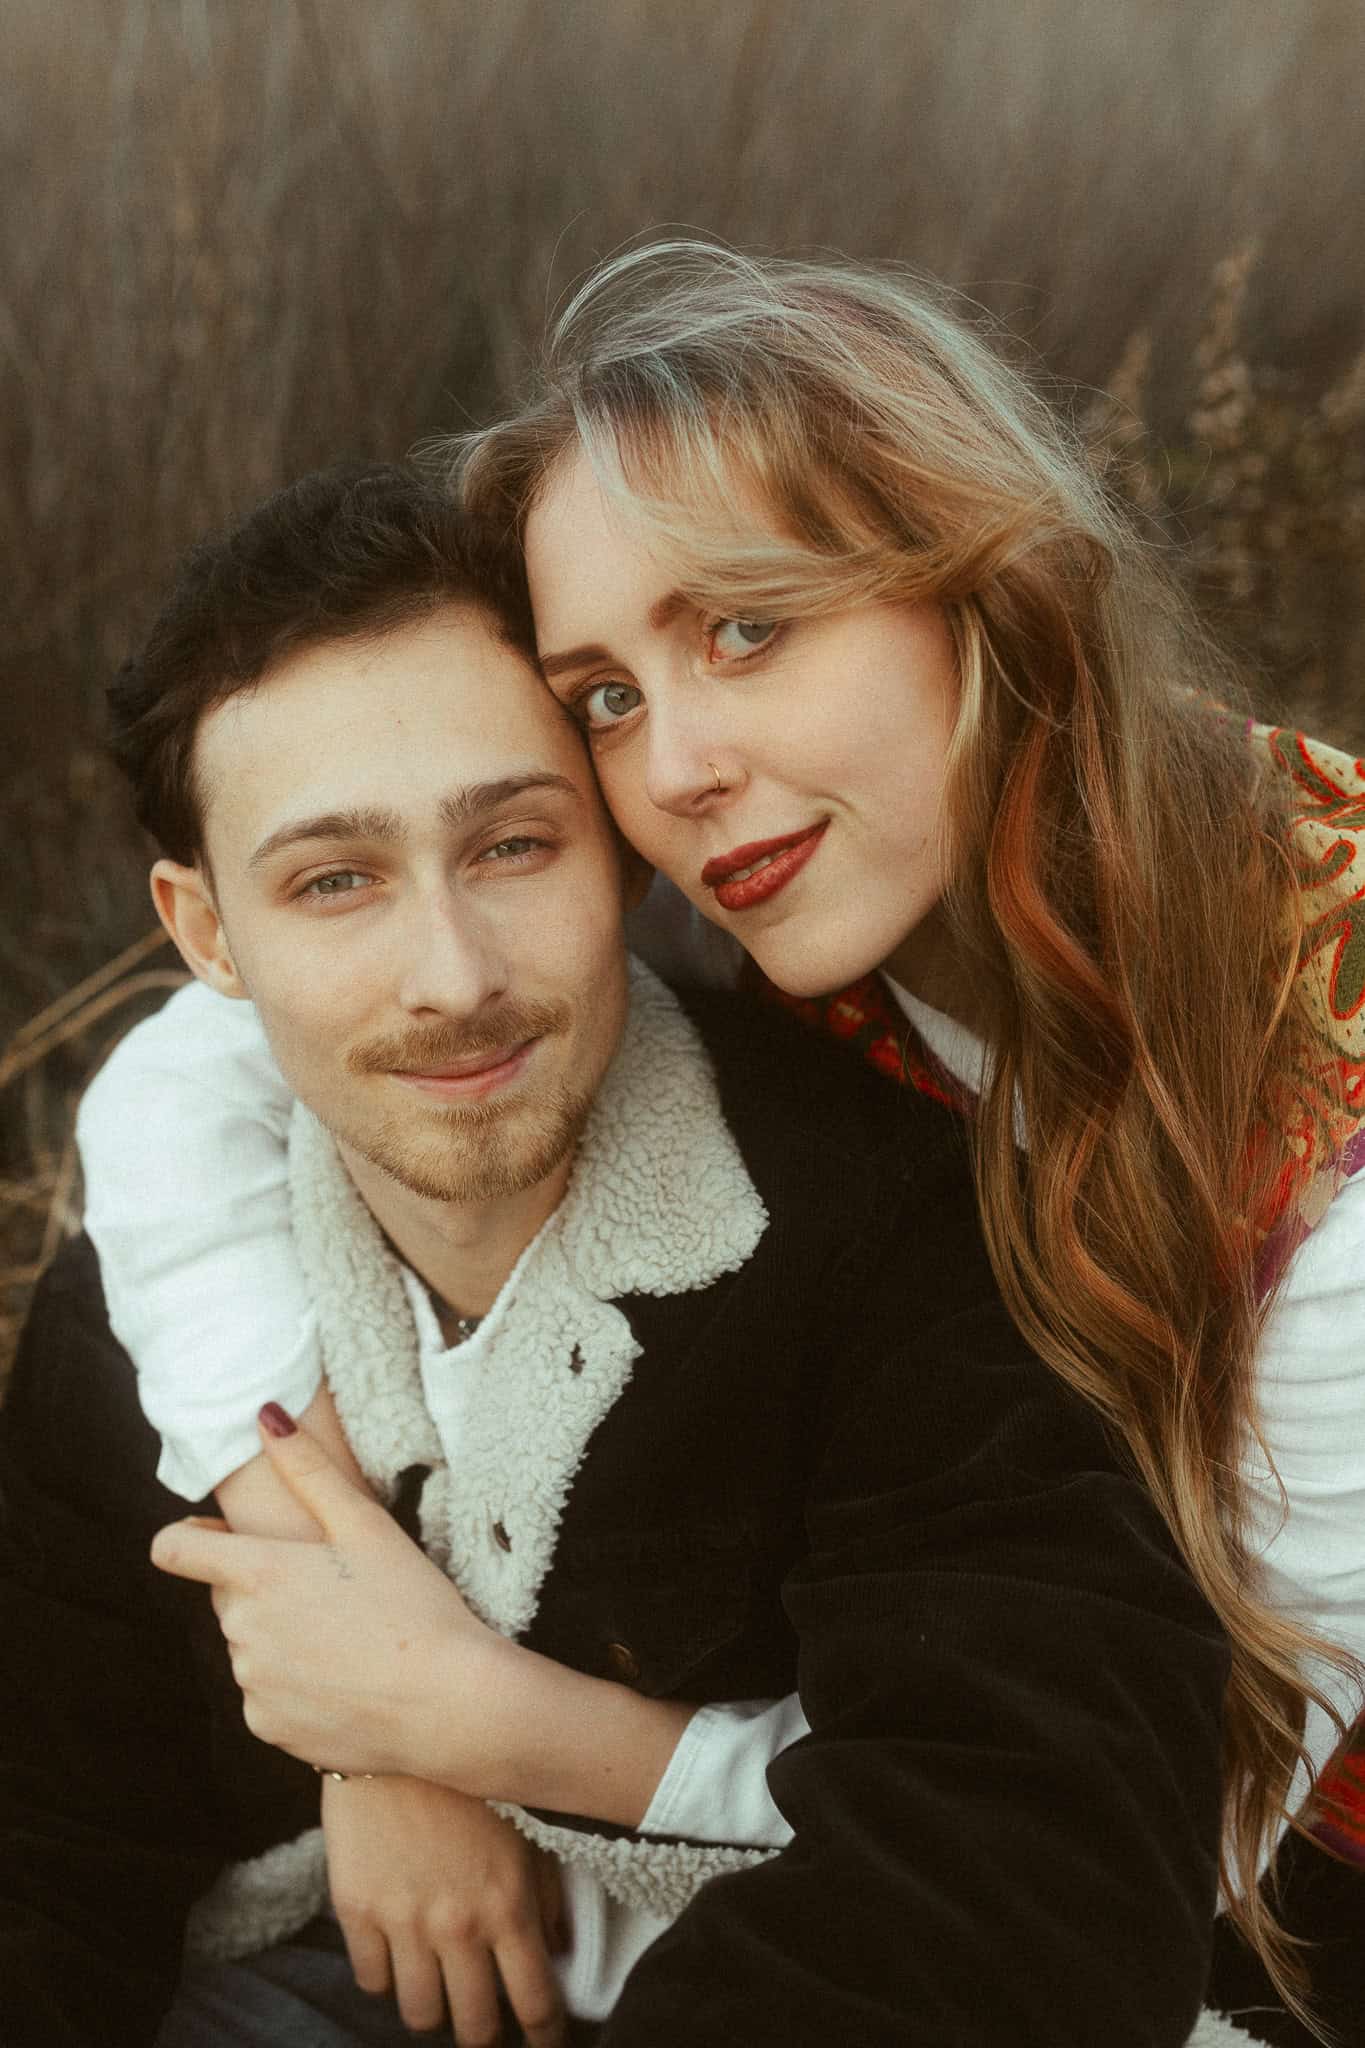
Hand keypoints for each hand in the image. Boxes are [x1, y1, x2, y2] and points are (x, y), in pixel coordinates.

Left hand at [152, 1403, 696, 1823]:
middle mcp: (241, 1632)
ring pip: (251, 1647)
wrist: (448, 1704)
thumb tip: (264, 1416)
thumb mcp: (366, 1525)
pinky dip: (296, 1686)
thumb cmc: (414, 1604)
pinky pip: (268, 1695)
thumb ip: (307, 1469)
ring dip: (281, 1638)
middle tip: (330, 1588)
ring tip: (348, 1637)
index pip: (175, 1549)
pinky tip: (347, 1680)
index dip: (189, 1537)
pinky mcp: (270, 1727)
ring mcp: (253, 1684)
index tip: (216, 1536)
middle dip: (262, 1588)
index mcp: (258, 1574)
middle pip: (228, 1596)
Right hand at [324, 1773, 567, 2046]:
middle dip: (486, 2035)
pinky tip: (400, 1957)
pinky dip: (387, 1979)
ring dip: (434, 2011)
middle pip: (474, 2025)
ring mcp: (402, 1921)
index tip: (544, 2043)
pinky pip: (371, 1980)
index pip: (535, 2002)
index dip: (544, 2035)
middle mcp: (456, 1924)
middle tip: (487, 2026)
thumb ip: (547, 1892)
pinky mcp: (355, 1908)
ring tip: (441, 1992)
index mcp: (508, 1905)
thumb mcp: (525, 1826)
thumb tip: (559, 1949)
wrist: (395, 1726)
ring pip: (419, 2014)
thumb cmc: (470, 1775)